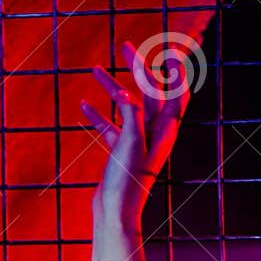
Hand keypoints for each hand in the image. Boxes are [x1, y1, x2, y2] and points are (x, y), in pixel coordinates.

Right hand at [79, 40, 192, 228]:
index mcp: (163, 131)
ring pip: (126, 108)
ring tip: (94, 69)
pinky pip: (110, 128)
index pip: (175, 94)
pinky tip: (84, 106)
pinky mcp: (121, 153)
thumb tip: (124, 93)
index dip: (174, 71)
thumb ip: (131, 115)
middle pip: (150, 94)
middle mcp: (154, 135)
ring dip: (112, 88)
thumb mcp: (130, 143)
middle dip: (139, 69)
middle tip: (124, 47)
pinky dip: (99, 115)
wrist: (115, 214)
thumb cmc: (126, 182)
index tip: (167, 49)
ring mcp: (137, 143)